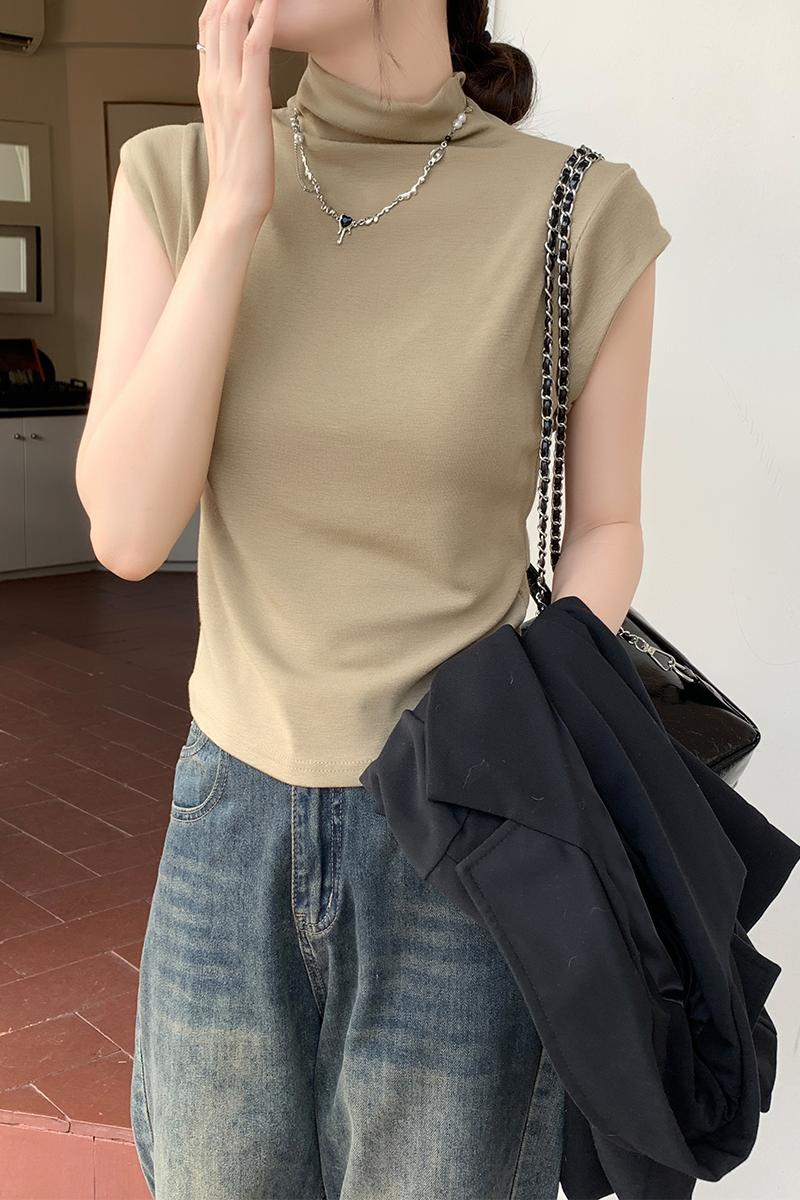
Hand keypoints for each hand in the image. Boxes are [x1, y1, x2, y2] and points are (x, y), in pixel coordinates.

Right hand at [197, 0, 277, 227]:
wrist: (234, 203)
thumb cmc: (238, 173)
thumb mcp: (231, 127)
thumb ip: (232, 102)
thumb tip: (243, 90)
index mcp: (207, 86)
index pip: (208, 28)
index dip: (221, 1)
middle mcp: (212, 81)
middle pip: (215, 16)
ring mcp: (229, 89)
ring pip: (232, 23)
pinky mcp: (250, 100)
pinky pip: (255, 47)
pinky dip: (264, 19)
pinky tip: (273, 1)